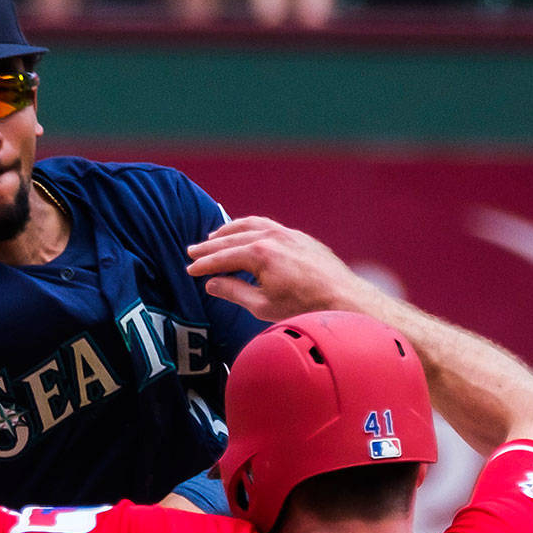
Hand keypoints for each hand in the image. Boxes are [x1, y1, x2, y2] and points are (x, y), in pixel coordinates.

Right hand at [187, 216, 376, 324]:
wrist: (342, 299)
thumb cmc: (303, 307)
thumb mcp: (262, 306)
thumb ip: (234, 292)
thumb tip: (212, 284)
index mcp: (260, 254)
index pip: (223, 257)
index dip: (204, 265)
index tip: (190, 270)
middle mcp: (272, 237)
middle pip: (232, 238)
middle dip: (210, 246)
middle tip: (192, 252)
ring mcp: (288, 233)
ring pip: (250, 225)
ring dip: (229, 231)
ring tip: (214, 238)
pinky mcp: (299, 237)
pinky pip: (268, 225)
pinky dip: (250, 227)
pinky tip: (246, 234)